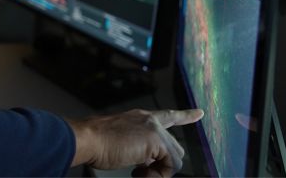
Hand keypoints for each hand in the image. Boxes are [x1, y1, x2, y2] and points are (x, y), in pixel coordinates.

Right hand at [68, 108, 203, 177]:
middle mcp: (148, 120)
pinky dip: (159, 175)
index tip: (199, 113)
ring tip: (139, 174)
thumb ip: (138, 148)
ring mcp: (153, 128)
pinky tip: (140, 174)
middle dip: (163, 165)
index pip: (167, 116)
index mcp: (139, 118)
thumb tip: (146, 163)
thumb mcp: (121, 143)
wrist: (87, 138)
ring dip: (160, 172)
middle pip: (174, 146)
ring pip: (175, 157)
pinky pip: (171, 165)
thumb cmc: (95, 143)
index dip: (185, 115)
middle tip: (141, 172)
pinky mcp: (156, 139)